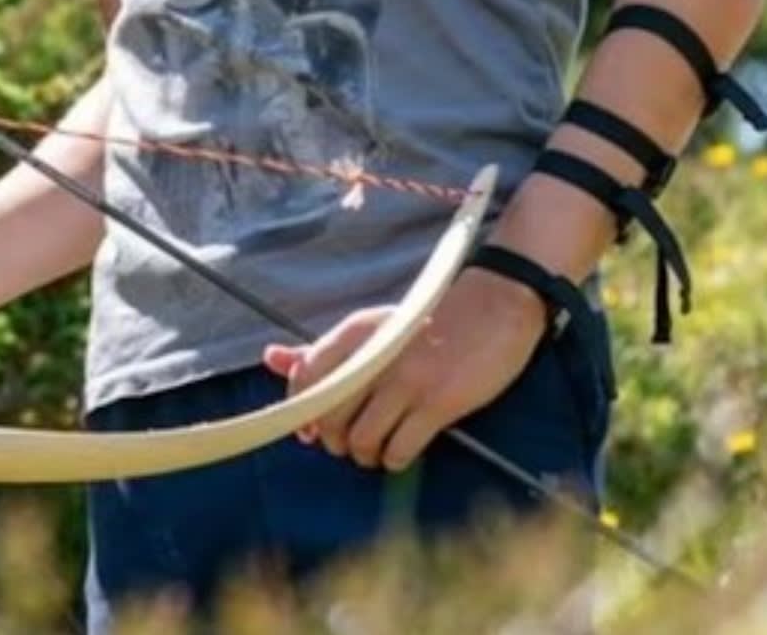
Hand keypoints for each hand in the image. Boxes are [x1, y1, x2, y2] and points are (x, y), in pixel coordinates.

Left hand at [261, 266, 548, 471]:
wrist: (495, 304)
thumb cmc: (431, 321)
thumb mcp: (374, 328)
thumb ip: (324, 350)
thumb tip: (271, 358)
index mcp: (354, 334)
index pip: (304, 381)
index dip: (302, 414)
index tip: (312, 429)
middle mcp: (373, 357)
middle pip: (328, 418)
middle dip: (335, 441)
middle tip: (352, 443)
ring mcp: (405, 381)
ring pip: (360, 440)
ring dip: (365, 455)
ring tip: (377, 450)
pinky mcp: (437, 403)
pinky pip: (399, 449)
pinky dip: (394, 460)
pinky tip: (401, 453)